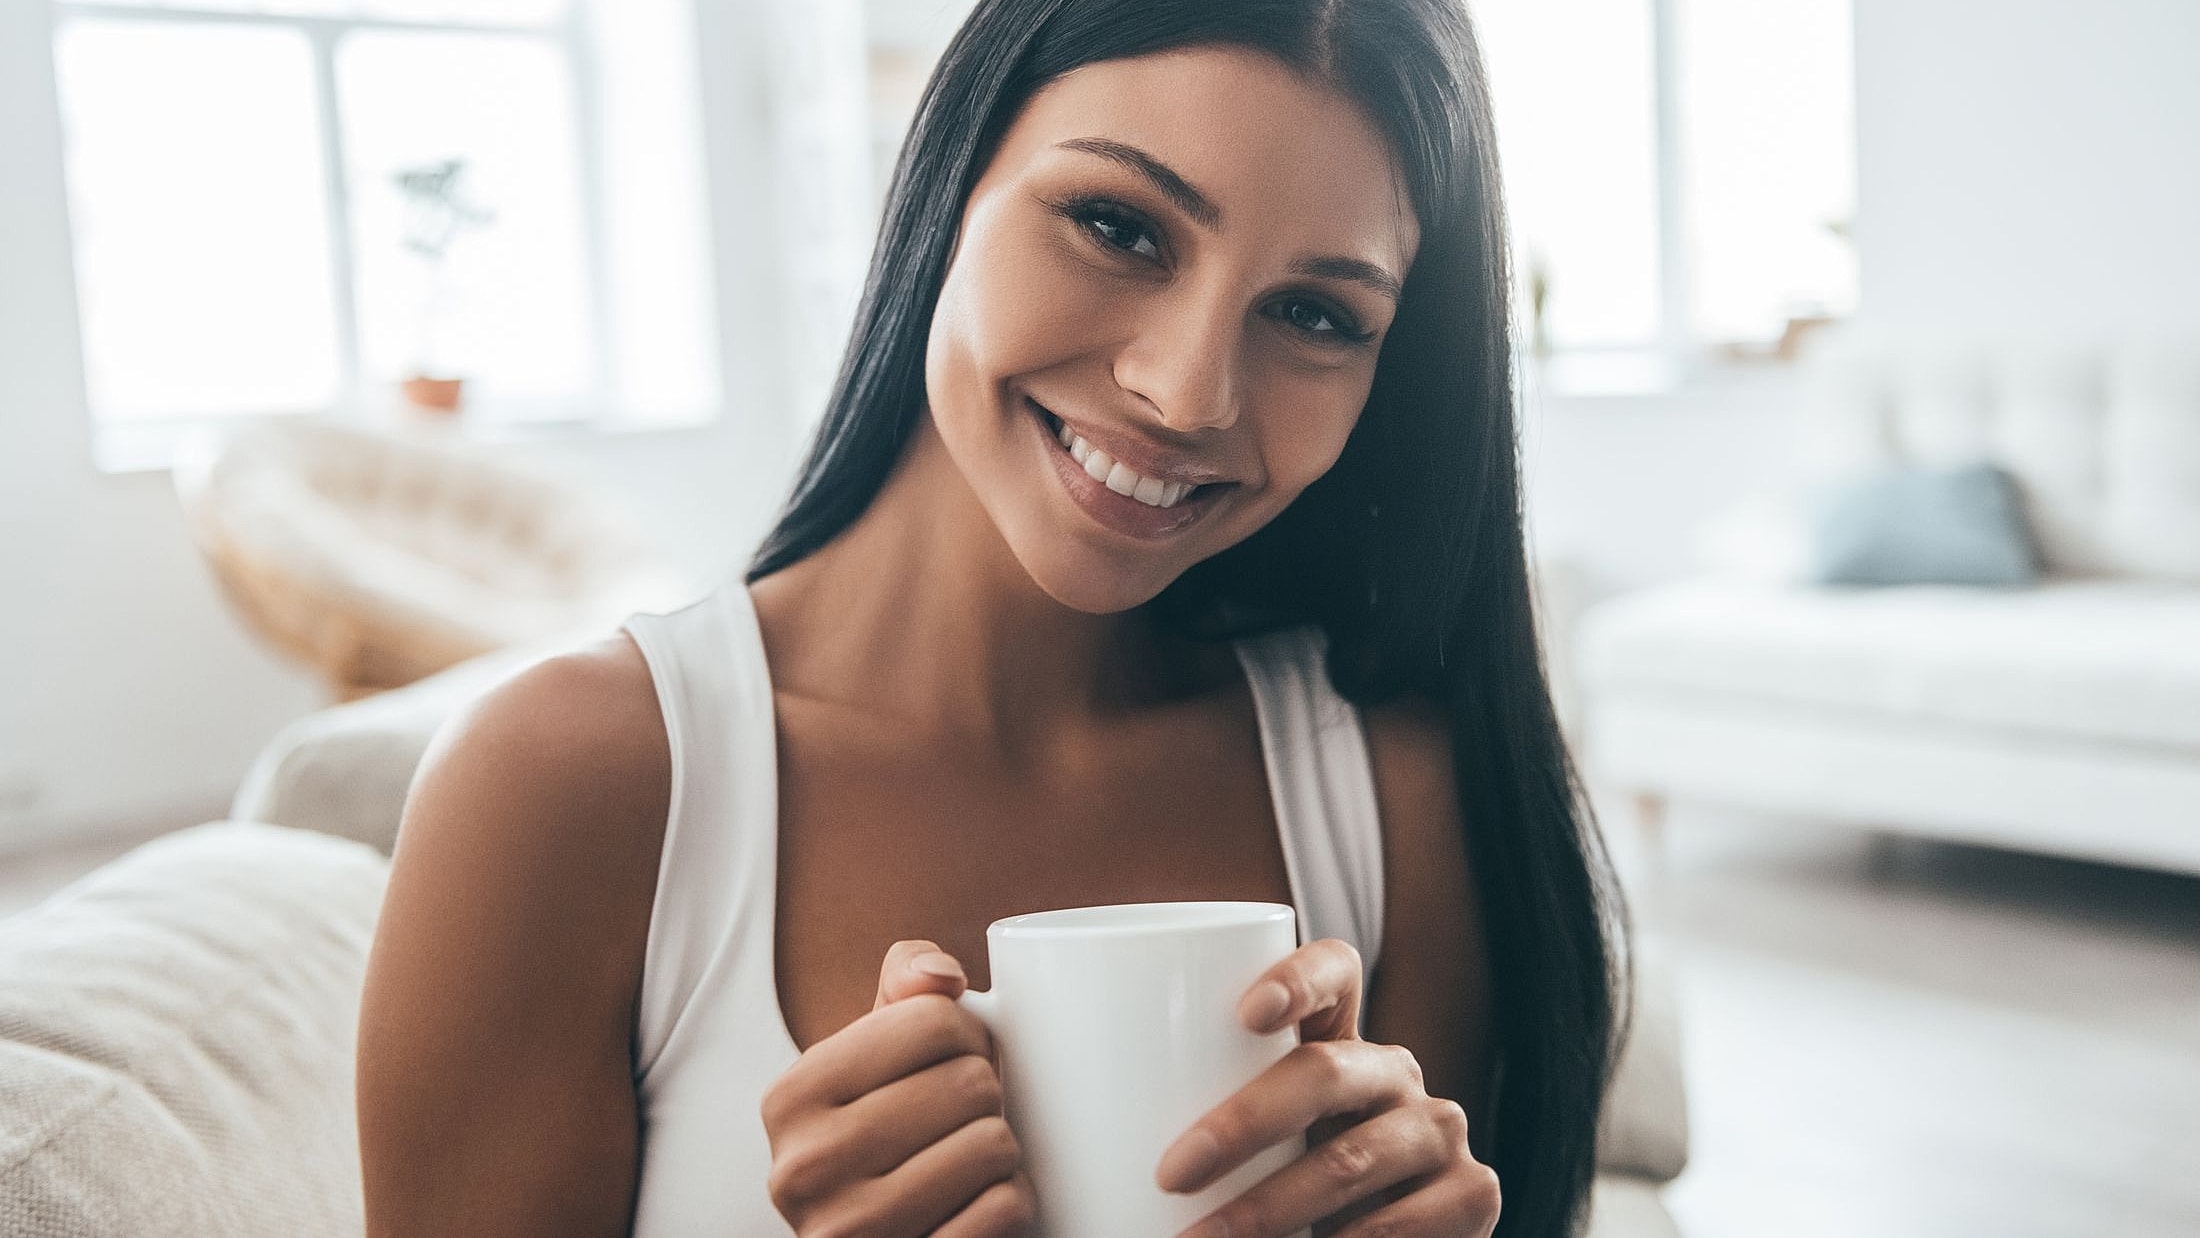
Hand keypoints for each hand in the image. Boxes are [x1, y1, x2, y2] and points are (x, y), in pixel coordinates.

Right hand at [760, 940, 1037, 1235]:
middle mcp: (803, 1168)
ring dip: (1001, 1154)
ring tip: (966, 1164)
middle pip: (970, 1082)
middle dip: (986, 1097)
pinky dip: (1011, 1205)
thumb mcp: (869, 1059)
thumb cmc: (881, 1138)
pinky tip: (975, 1208)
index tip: (952, 1065)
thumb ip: (903, 991)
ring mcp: (848, 1231)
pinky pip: (1002, 1210)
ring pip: (993, 1145)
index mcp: (791, 1096)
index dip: (968, 1037)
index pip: (933, 1020)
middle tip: (962, 1121)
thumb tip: (940, 977)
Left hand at [1155, 939, 1498, 1237]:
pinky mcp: (1473, 1196)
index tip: (1243, 1013)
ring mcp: (1439, 1130)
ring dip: (1270, 1213)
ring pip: (1352, 1162)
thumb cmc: (1250, 1185)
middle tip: (1170, 1174)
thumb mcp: (1216, 1128)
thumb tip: (992, 1020)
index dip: (1298, 977)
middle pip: (1326, 1072)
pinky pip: (1409, 1226)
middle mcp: (1393, 1070)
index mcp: (1335, 1035)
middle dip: (1242, 1125)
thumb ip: (1143, 1080)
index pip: (1336, 969)